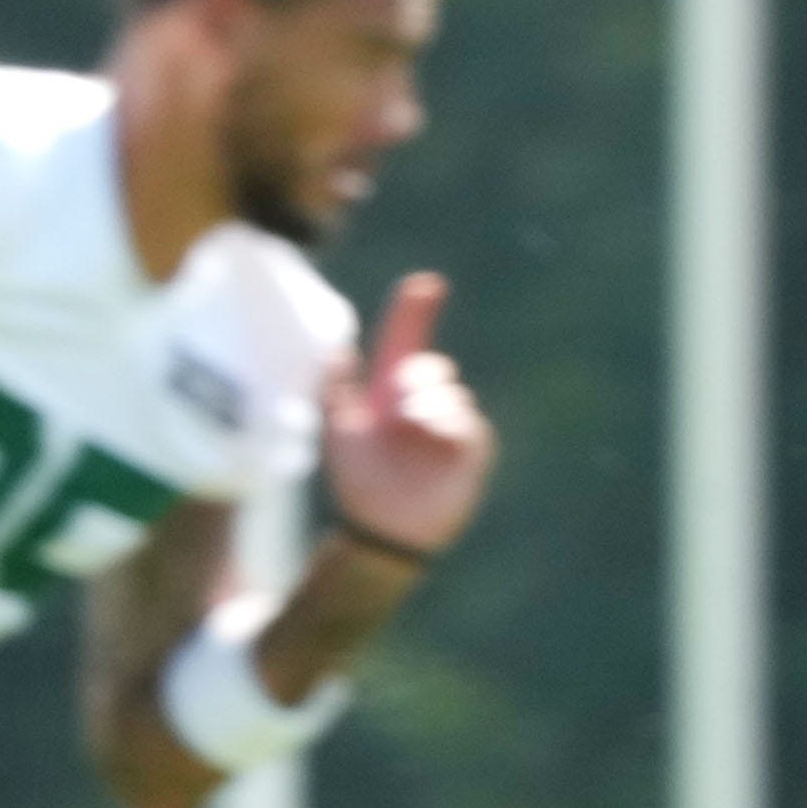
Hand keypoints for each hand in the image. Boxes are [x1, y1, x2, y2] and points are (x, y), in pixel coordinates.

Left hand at [321, 274, 493, 557]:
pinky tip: (432, 439)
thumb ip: (336, 387)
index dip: (414, 311)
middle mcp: (421, 400)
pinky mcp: (471, 446)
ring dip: (427, 407)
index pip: (405, 341)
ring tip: (411, 432)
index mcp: (388, 391)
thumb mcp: (338, 427)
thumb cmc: (357, 478)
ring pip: (449, 392)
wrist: (382, 523)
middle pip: (430, 365)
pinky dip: (447, 424)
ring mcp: (449, 422)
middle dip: (416, 378)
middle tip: (399, 404)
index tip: (426, 284)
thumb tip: (337, 347)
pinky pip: (466, 420)